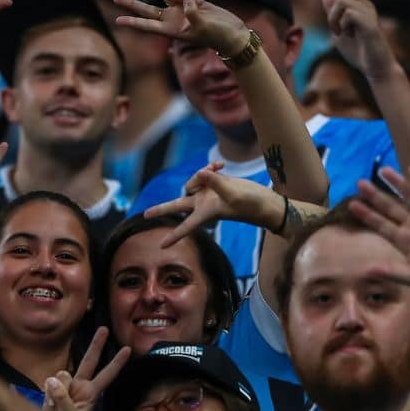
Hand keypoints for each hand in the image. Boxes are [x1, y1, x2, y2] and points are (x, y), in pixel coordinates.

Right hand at [42, 327, 129, 410]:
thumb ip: (63, 397)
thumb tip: (52, 378)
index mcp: (90, 393)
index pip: (107, 375)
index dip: (116, 362)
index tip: (128, 349)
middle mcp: (79, 386)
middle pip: (89, 361)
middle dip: (96, 345)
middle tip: (104, 328)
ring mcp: (65, 387)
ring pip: (61, 374)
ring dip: (57, 388)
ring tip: (57, 409)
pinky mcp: (50, 391)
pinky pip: (47, 384)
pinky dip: (46, 394)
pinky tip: (47, 405)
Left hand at [114, 0, 250, 57]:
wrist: (231, 33)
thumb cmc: (218, 35)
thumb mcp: (203, 25)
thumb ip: (191, 11)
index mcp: (172, 30)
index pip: (148, 25)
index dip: (133, 22)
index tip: (118, 21)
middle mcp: (173, 20)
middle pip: (147, 9)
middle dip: (132, 4)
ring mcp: (180, 10)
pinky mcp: (189, 2)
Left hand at [144, 162, 280, 244]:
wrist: (265, 202)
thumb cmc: (252, 203)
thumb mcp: (233, 192)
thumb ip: (214, 182)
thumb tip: (199, 173)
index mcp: (206, 212)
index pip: (186, 225)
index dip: (174, 235)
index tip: (161, 245)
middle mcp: (204, 204)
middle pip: (177, 206)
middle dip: (162, 209)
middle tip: (145, 215)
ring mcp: (209, 195)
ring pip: (193, 181)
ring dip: (201, 173)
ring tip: (218, 169)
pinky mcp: (215, 186)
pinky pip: (204, 175)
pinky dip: (209, 169)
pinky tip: (220, 165)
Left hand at [319, 0, 396, 79]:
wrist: (376, 69)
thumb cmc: (359, 52)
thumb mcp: (339, 30)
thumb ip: (332, 12)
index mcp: (357, 5)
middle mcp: (364, 4)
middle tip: (339, 33)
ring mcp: (368, 11)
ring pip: (339, 3)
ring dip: (334, 22)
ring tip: (344, 36)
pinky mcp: (369, 22)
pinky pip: (346, 15)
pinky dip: (341, 27)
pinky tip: (350, 37)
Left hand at [347, 165, 409, 292]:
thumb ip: (392, 271)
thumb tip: (367, 270)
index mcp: (404, 240)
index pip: (381, 224)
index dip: (367, 214)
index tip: (352, 205)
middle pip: (390, 207)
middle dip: (375, 195)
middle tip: (359, 183)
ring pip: (409, 195)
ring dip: (396, 183)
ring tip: (383, 170)